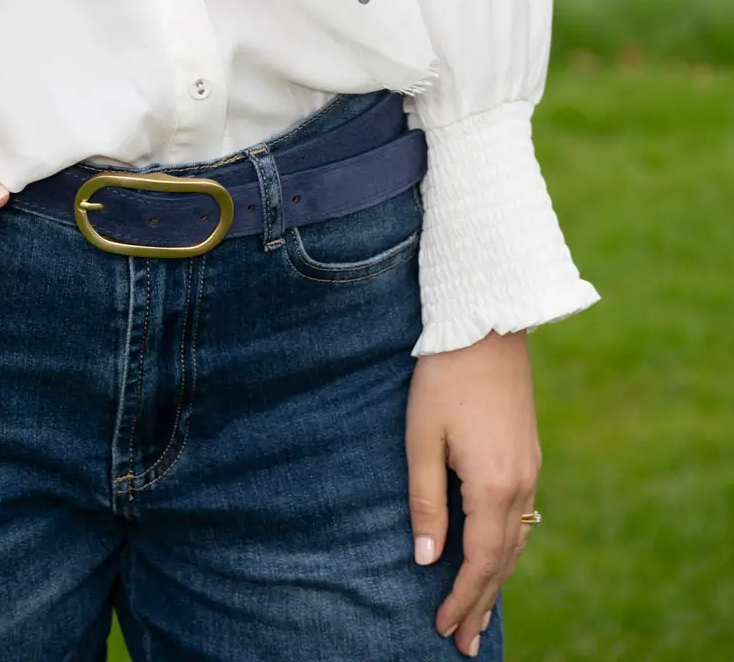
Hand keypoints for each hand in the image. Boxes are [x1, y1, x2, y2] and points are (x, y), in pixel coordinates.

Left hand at [406, 329, 541, 656]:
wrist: (487, 323)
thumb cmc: (443, 376)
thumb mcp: (421, 437)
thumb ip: (425, 500)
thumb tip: (426, 559)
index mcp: (493, 486)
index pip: (480, 562)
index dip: (462, 598)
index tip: (444, 628)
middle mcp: (520, 485)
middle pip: (503, 561)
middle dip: (482, 603)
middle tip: (466, 644)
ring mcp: (530, 469)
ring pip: (517, 542)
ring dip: (497, 580)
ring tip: (479, 613)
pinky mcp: (528, 454)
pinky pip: (522, 518)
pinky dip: (507, 548)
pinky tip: (496, 556)